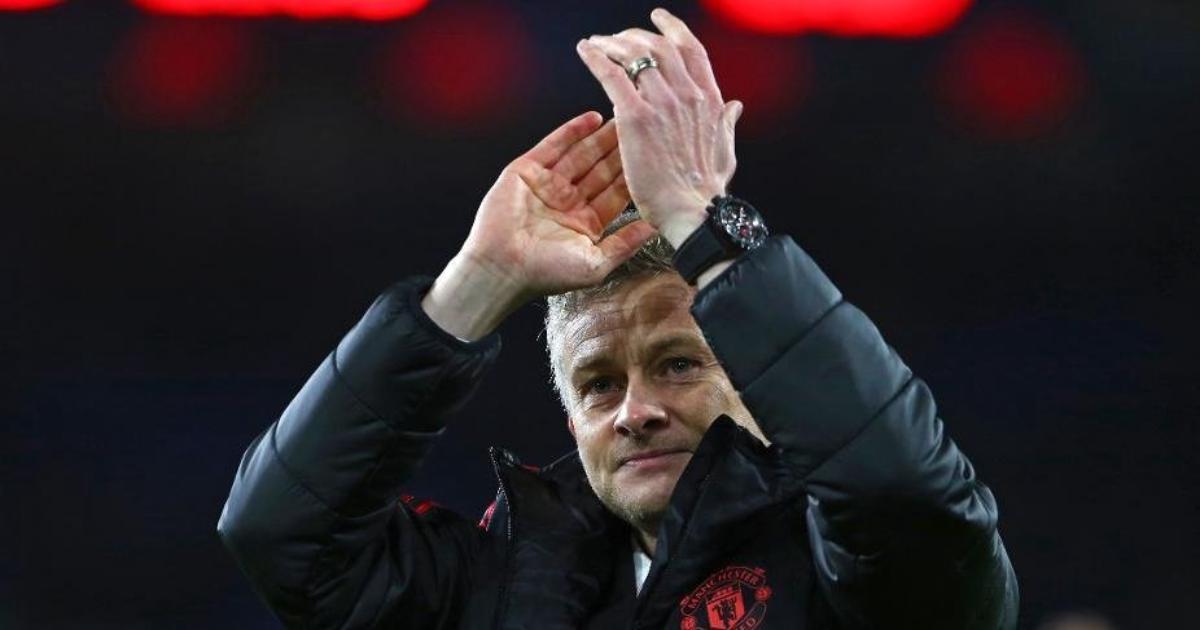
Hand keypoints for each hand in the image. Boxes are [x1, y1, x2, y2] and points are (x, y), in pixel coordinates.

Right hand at [422, 112, 656, 339]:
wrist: (502, 268)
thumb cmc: (546, 274)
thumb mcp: (596, 264)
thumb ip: (626, 243)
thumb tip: (657, 228)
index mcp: (585, 224)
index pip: (616, 193)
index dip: (635, 175)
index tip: (656, 158)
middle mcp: (568, 202)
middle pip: (602, 170)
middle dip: (623, 150)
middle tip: (646, 128)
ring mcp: (548, 185)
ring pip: (581, 154)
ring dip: (603, 137)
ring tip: (626, 116)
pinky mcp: (527, 171)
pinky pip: (553, 145)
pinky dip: (572, 130)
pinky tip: (593, 118)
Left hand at [576, 8, 743, 246]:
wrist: (692, 211)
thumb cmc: (706, 191)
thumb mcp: (725, 151)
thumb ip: (726, 124)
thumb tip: (734, 106)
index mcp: (709, 100)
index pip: (691, 50)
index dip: (674, 29)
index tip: (660, 20)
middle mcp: (687, 94)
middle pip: (660, 46)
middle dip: (637, 35)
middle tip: (620, 36)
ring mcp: (662, 103)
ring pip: (635, 55)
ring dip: (614, 43)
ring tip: (599, 42)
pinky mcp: (636, 116)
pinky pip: (612, 75)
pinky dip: (597, 57)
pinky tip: (585, 49)